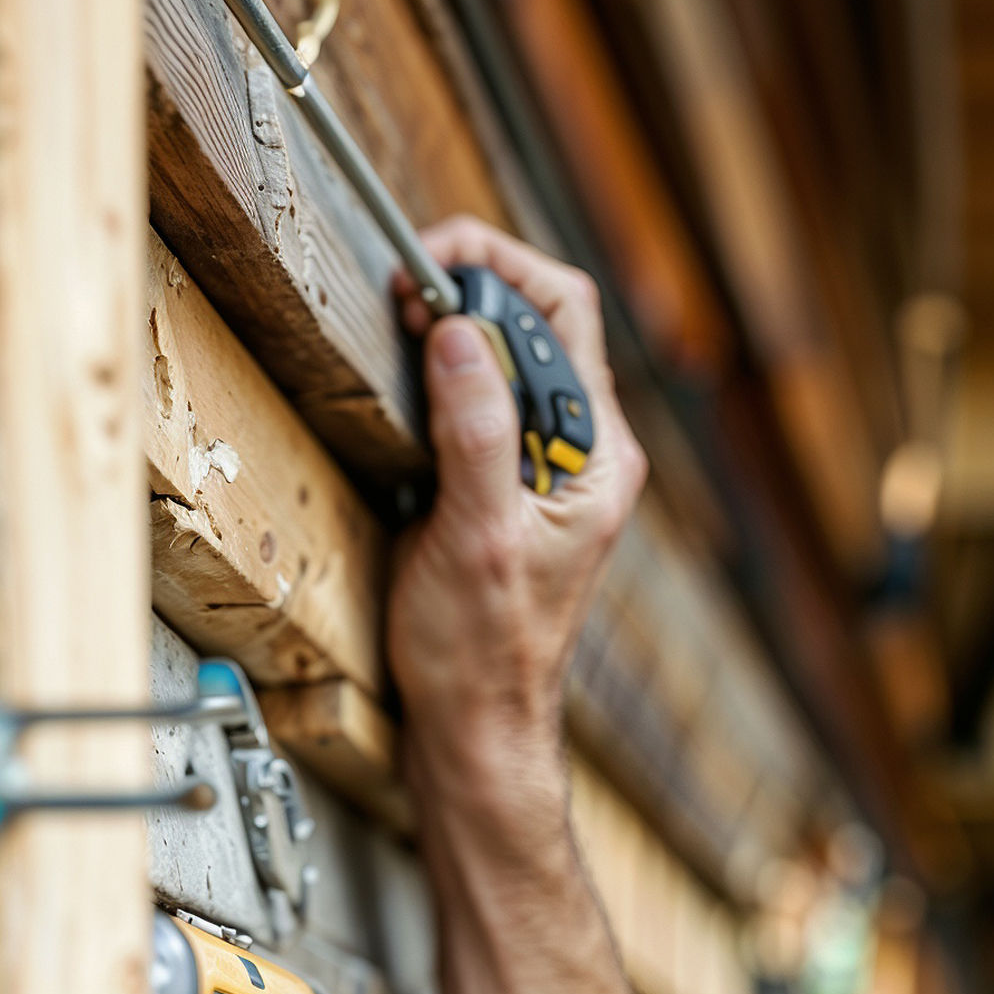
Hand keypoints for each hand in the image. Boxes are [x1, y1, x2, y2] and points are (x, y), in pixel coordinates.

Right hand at [387, 220, 645, 788]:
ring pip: (506, 360)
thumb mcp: (477, 534)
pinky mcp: (507, 487)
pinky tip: (407, 394)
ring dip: (451, 336)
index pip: (566, 310)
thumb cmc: (484, 650)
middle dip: (468, 293)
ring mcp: (546, 468)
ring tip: (397, 334)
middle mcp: (581, 451)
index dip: (498, 270)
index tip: (429, 268)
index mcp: (597, 455)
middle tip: (400, 299)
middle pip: (537, 322)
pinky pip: (480, 405)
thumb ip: (475, 432)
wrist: (476, 724)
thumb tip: (462, 336)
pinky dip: (440, 382)